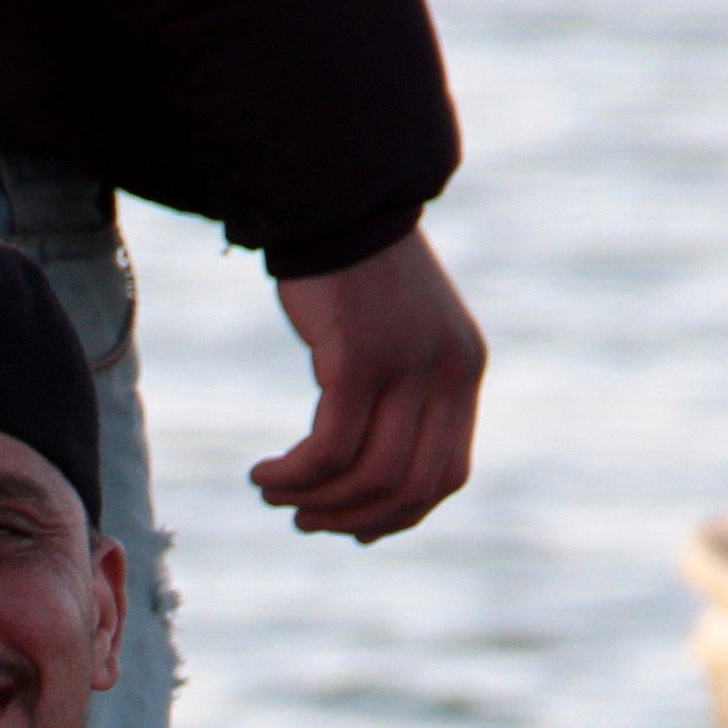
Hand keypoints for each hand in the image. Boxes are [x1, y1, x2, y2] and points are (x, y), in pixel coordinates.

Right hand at [250, 229, 486, 543]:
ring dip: (317, 502)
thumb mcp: (398, 337)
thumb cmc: (354, 273)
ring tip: (276, 495)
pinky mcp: (360, 359)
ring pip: (370, 477)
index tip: (354, 526)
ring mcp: (407, 367)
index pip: (448, 475)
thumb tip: (371, 480)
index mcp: (462, 371)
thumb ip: (400, 398)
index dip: (400, 515)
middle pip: (412, 487)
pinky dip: (295, 476)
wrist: (333, 201)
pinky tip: (266, 474)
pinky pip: (330, 449)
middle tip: (305, 521)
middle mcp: (446, 373)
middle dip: (354, 519)